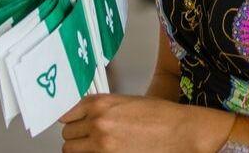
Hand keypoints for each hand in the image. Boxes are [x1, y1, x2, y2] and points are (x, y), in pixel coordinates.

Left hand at [60, 94, 219, 152]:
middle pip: (68, 134)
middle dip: (77, 136)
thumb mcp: (127, 101)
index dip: (72, 119)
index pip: (67, 113)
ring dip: (82, 149)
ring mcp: (102, 145)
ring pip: (71, 150)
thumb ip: (102, 108)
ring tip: (97, 147)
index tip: (73, 123)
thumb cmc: (161, 116)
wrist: (181, 132)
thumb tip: (85, 116)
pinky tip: (106, 152)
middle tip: (89, 137)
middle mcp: (98, 124)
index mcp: (101, 104)